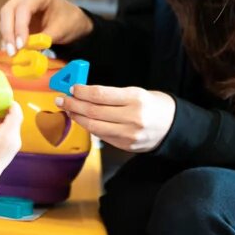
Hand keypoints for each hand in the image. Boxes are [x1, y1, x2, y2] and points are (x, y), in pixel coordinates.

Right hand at [0, 0, 92, 52]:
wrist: (71, 19)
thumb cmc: (67, 22)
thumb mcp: (58, 32)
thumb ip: (41, 41)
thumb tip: (24, 51)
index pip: (24, 7)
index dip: (20, 27)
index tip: (21, 45)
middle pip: (8, 10)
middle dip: (9, 33)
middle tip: (12, 52)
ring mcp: (19, 1)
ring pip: (5, 18)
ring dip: (7, 36)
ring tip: (13, 53)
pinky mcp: (15, 13)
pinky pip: (6, 24)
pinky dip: (8, 37)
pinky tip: (11, 50)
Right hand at [0, 102, 22, 177]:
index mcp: (8, 133)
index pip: (16, 114)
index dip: (12, 105)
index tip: (4, 100)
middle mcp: (16, 137)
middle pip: (17, 118)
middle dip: (9, 110)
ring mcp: (17, 142)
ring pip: (16, 124)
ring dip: (9, 118)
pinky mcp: (16, 146)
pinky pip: (14, 131)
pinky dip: (8, 126)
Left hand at [57, 85, 175, 152]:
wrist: (172, 125)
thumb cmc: (152, 104)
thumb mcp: (136, 92)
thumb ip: (112, 95)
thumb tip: (84, 93)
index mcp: (135, 98)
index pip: (100, 94)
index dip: (82, 91)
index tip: (72, 88)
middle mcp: (132, 117)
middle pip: (94, 111)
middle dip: (74, 104)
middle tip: (62, 99)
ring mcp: (128, 134)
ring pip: (94, 126)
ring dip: (77, 118)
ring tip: (69, 110)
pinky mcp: (125, 146)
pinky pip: (101, 136)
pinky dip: (89, 127)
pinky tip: (82, 120)